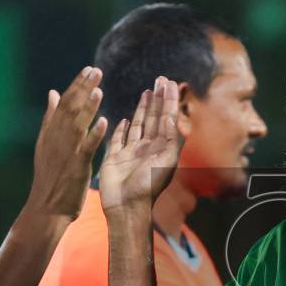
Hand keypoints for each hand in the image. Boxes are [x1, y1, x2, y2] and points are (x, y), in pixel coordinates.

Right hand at [29, 67, 108, 221]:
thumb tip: (53, 93)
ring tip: (99, 89)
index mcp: (51, 132)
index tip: (89, 69)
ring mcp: (66, 152)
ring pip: (77, 125)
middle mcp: (57, 138)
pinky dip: (95, 134)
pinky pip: (87, 148)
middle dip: (83, 88)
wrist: (46, 208)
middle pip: (70, 108)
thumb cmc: (50, 177)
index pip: (64, 102)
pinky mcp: (76, 167)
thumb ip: (51, 117)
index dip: (77, 85)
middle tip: (97, 70)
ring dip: (88, 107)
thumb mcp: (46, 144)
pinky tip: (105, 122)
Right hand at [98, 77, 182, 213]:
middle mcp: (148, 148)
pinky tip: (126, 118)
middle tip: (160, 79)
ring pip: (139, 125)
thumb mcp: (165, 160)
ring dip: (143, 108)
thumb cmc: (148, 186)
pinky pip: (119, 139)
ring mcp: (131, 152)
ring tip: (147, 92)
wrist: (126, 206)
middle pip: (154, 117)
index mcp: (162, 148)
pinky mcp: (115, 158)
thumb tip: (170, 115)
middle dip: (158, 98)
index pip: (167, 117)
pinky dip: (122, 128)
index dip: (169, 99)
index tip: (170, 82)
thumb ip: (170, 137)